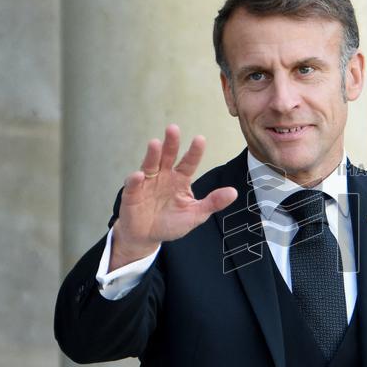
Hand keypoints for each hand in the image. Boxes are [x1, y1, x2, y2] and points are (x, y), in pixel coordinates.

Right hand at [110, 124, 237, 269]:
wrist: (147, 236)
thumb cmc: (172, 223)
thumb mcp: (196, 214)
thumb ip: (213, 203)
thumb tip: (234, 192)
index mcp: (180, 179)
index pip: (189, 162)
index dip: (194, 152)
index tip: (200, 139)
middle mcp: (164, 176)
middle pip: (168, 156)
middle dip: (171, 143)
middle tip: (173, 129)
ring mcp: (147, 183)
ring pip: (150, 164)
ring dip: (152, 154)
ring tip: (155, 143)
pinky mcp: (132, 194)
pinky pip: (133, 184)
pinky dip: (135, 179)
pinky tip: (140, 175)